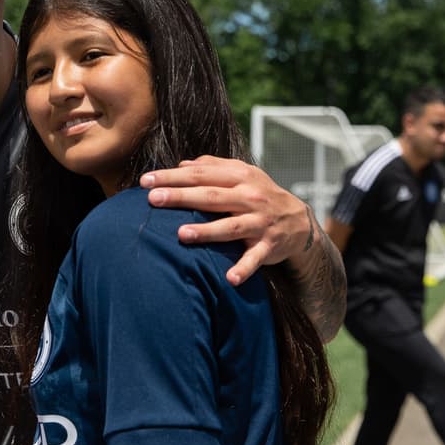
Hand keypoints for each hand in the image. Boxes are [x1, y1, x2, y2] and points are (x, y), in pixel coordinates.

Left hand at [141, 155, 313, 285]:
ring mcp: (259, 222)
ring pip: (231, 226)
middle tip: (153, 199)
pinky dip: (244, 268)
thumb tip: (182, 165)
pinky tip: (229, 278)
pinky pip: (255, 258)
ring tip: (182, 234)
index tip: (146, 180)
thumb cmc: (260, 194)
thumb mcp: (242, 174)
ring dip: (207, 232)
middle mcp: (249, 198)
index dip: (173, 176)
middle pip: (211, 197)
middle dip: (181, 197)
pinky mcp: (268, 246)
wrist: (299, 221)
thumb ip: (213, 166)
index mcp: (240, 177)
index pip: (201, 175)